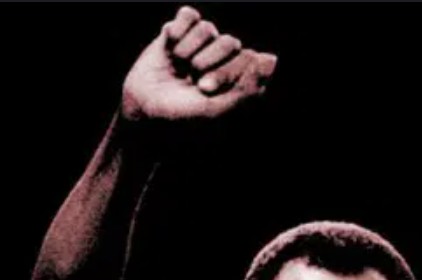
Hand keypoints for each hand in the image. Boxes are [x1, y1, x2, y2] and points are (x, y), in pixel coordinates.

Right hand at [122, 6, 276, 122]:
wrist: (144, 111)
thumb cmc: (183, 118)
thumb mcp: (217, 110)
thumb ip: (248, 88)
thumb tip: (272, 58)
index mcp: (237, 80)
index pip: (249, 60)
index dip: (228, 72)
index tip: (205, 89)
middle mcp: (222, 61)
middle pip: (230, 42)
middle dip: (210, 62)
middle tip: (195, 82)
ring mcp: (200, 46)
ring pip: (208, 28)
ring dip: (190, 49)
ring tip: (180, 67)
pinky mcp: (178, 33)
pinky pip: (189, 15)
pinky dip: (179, 29)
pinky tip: (170, 45)